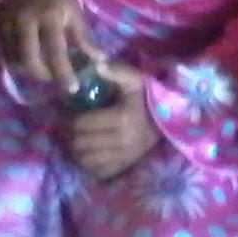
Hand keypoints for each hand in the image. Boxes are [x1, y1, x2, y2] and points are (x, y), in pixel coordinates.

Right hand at [0, 0, 99, 92]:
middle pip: (29, 60)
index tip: (72, 88)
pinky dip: (14, 63)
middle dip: (43, 75)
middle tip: (54, 79)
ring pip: (13, 59)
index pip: (56, 52)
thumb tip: (100, 61)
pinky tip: (26, 63)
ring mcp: (6, 23)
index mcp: (50, 16)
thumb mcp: (75, 12)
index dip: (64, 73)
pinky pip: (2, 53)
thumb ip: (85, 38)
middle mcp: (25, 21)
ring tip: (42, 71)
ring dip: (28, 71)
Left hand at [68, 60, 159, 180]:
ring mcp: (125, 157)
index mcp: (121, 119)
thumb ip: (115, 72)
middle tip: (70, 127)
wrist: (169, 119)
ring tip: (78, 139)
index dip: (69, 118)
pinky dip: (90, 164)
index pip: (80, 125)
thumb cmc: (147, 97)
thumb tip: (96, 65)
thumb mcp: (134, 80)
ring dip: (77, 150)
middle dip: (70, 135)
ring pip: (85, 160)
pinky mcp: (126, 165)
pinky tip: (90, 152)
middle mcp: (122, 141)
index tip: (69, 113)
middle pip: (80, 144)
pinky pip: (98, 171)